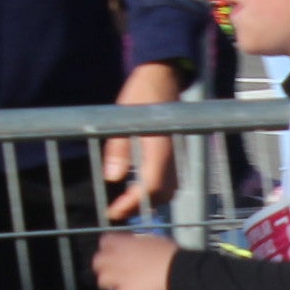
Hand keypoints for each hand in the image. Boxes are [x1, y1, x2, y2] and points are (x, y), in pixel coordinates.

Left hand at [91, 230, 179, 289]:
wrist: (179, 270)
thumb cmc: (171, 254)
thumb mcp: (152, 240)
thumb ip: (137, 244)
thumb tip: (136, 249)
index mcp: (124, 243)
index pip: (104, 242)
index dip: (109, 249)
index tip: (116, 254)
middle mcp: (117, 258)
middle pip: (97, 262)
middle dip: (104, 267)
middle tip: (115, 272)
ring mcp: (120, 277)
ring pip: (102, 281)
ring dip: (111, 284)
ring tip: (123, 286)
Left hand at [105, 57, 181, 221]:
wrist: (163, 77)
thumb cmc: (141, 95)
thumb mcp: (122, 120)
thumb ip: (118, 150)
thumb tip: (112, 178)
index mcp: (160, 149)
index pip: (149, 187)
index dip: (131, 204)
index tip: (113, 212)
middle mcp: (173, 157)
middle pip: (161, 195)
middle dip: (139, 207)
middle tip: (115, 211)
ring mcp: (177, 157)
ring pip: (168, 191)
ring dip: (149, 201)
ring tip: (125, 204)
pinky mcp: (176, 155)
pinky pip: (170, 182)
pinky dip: (155, 192)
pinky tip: (138, 189)